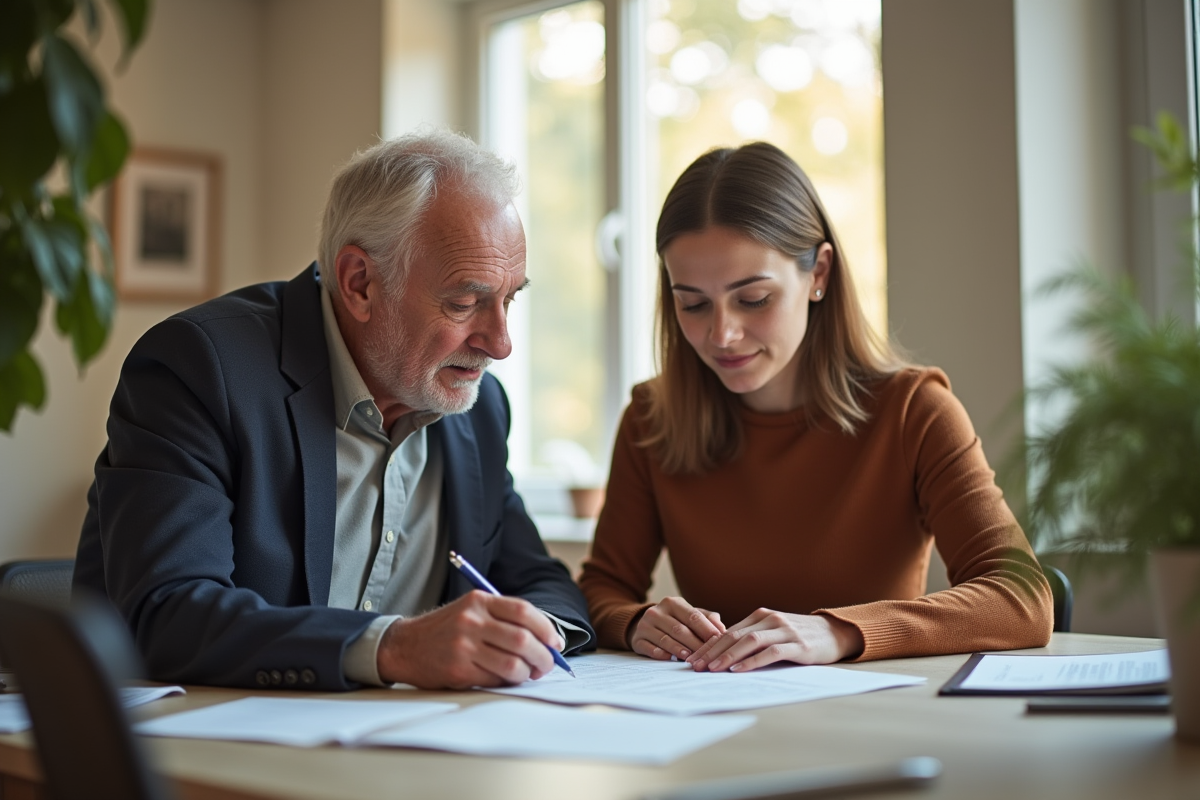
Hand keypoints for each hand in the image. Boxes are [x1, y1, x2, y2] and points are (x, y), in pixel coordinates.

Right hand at [376, 591, 565, 688]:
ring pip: (513, 664)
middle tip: (547, 664)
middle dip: (543, 656)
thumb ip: (504, 619)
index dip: (546, 628)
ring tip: (528, 674)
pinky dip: (507, 682)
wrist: (404, 645)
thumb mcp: (471, 610)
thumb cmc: (446, 629)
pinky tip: (506, 678)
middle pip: (523, 639)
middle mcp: (471, 621)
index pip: (523, 611)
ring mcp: (464, 646)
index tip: (555, 643)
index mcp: (479, 601)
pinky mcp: (458, 671)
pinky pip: (495, 679)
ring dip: (528, 673)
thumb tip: (546, 641)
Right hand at [628, 596, 725, 660]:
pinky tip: (671, 660)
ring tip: (692, 659)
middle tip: (709, 655)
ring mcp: (645, 625)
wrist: (645, 625)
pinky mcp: (637, 639)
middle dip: (696, 644)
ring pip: (665, 639)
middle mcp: (657, 612)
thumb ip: (706, 618)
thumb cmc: (674, 621)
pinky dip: (661, 654)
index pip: (693, 616)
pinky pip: (650, 648)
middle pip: (680, 629)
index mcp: (672, 603)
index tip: (719, 641)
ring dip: (680, 650)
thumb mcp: (688, 615)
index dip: (707, 629)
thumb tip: (722, 628)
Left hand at [686, 610, 863, 672]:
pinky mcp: (798, 645)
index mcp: (760, 616)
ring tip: (712, 669)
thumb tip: (723, 654)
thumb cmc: (800, 636)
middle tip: (695, 667)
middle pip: (734, 635)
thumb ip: (753, 638)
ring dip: (728, 656)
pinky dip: (752, 661)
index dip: (708, 645)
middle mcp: (770, 620)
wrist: (835, 633)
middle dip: (711, 652)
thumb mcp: (774, 632)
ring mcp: (784, 631)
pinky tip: (739, 670)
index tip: (691, 659)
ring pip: (749, 642)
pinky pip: (771, 652)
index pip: (727, 631)